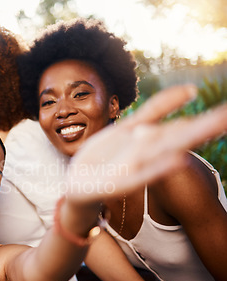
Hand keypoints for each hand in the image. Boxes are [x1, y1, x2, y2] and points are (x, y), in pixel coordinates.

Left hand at [66, 85, 226, 203]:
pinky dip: (157, 168)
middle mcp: (146, 153)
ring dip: (180, 140)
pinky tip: (177, 159)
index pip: (181, 126)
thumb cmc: (107, 155)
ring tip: (204, 126)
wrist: (80, 185)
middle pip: (177, 138)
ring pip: (159, 152)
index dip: (205, 120)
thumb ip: (157, 110)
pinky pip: (139, 175)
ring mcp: (132, 168)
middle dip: (203, 128)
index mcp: (150, 139)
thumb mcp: (130, 127)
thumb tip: (191, 90)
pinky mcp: (117, 183)